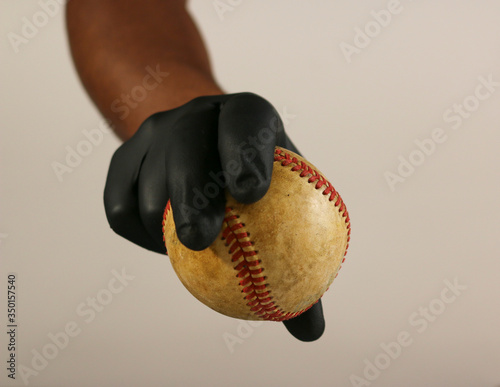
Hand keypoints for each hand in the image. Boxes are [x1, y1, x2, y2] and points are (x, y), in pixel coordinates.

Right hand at [104, 92, 324, 340]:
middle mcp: (197, 113)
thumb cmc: (261, 189)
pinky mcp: (122, 155)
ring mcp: (155, 131)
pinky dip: (137, 234)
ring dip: (161, 227)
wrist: (205, 149)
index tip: (251, 196)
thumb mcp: (289, 210)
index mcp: (246, 114)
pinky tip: (162, 245)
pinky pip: (119, 204)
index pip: (244, 123)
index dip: (245, 153)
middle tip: (202, 241)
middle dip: (190, 194)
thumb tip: (309, 329)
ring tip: (189, 253)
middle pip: (185, 148)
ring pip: (147, 183)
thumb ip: (299, 265)